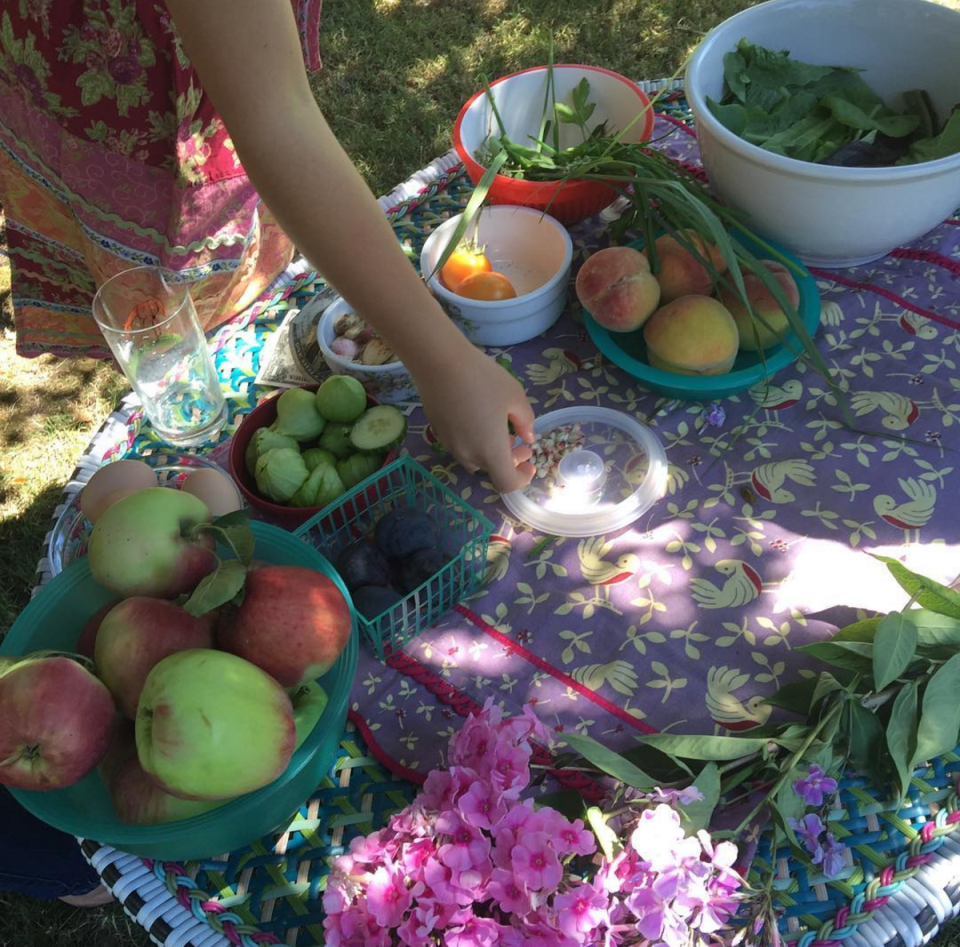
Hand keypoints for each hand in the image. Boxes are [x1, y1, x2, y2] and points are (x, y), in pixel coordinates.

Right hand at [414, 345, 535, 492]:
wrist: (440, 362)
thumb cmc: (484, 379)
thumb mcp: (515, 397)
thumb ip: (526, 422)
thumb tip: (527, 438)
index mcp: (491, 451)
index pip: (507, 484)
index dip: (521, 479)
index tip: (529, 463)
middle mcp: (468, 455)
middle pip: (491, 470)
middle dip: (509, 460)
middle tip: (520, 443)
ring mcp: (450, 445)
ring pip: (475, 459)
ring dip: (491, 452)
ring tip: (499, 430)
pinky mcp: (438, 433)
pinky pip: (461, 447)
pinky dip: (475, 443)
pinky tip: (478, 419)